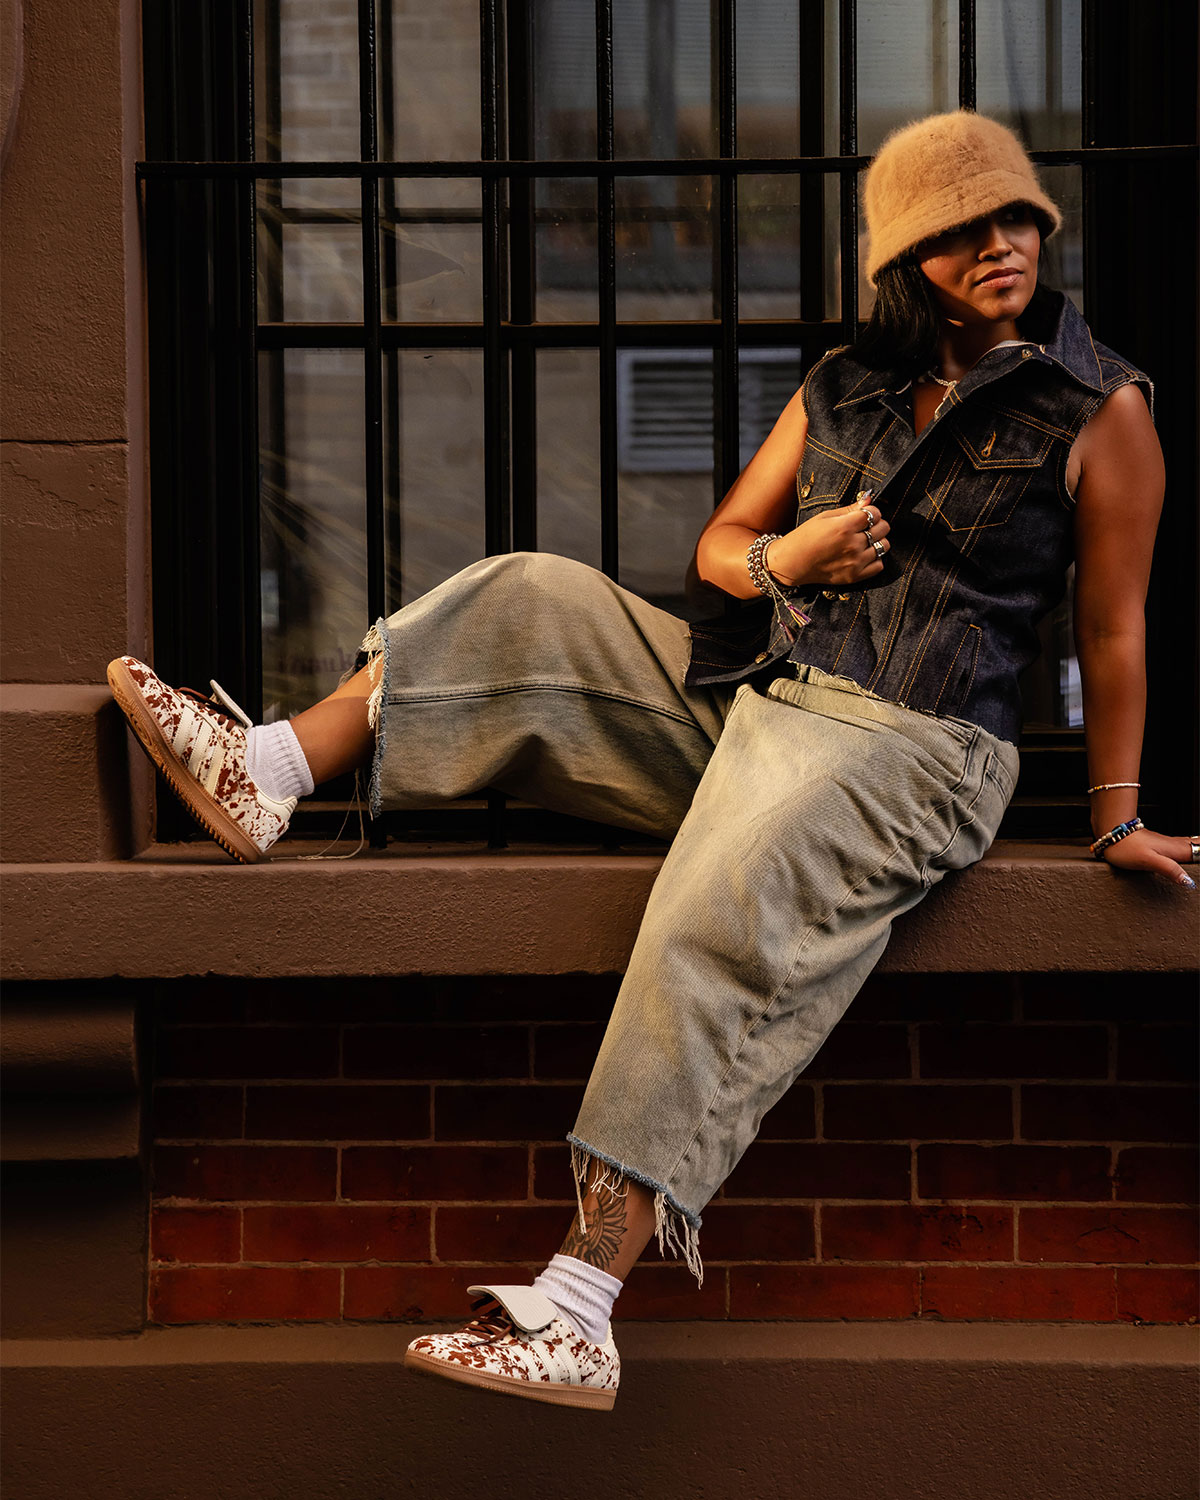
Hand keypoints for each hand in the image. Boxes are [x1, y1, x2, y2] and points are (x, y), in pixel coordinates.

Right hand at [766, 496, 890, 588]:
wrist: (792, 563)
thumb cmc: (805, 537)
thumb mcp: (825, 517)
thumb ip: (849, 509)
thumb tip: (868, 499)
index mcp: (844, 527)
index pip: (874, 513)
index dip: (871, 511)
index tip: (864, 514)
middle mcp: (852, 545)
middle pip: (883, 528)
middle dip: (876, 524)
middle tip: (865, 526)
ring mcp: (855, 562)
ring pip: (883, 546)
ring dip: (877, 540)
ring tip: (865, 540)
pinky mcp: (854, 576)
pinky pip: (879, 565)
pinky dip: (875, 558)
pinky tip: (864, 554)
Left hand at [1101, 827, 1196, 887]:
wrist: (1111, 833)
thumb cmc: (1126, 847)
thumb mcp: (1148, 861)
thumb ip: (1169, 870)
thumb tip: (1189, 883)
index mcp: (1176, 850)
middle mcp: (1175, 845)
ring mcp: (1169, 844)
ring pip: (1194, 845)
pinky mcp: (1162, 845)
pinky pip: (1186, 845)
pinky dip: (1196, 847)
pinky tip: (1193, 849)